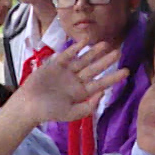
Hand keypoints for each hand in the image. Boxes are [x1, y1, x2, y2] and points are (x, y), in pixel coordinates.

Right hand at [8, 40, 122, 124]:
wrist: (28, 105)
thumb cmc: (49, 111)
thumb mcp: (71, 114)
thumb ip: (88, 107)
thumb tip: (102, 93)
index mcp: (81, 93)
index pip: (101, 83)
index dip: (113, 77)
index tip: (126, 71)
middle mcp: (76, 81)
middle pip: (94, 69)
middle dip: (106, 61)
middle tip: (119, 51)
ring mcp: (66, 72)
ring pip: (83, 60)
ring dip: (94, 52)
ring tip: (105, 44)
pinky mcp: (55, 64)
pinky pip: (68, 54)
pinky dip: (76, 47)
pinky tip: (85, 41)